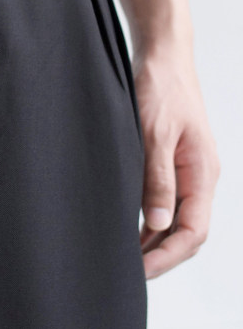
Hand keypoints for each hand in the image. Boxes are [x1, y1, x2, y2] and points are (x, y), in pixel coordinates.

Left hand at [135, 44, 220, 278]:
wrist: (163, 56)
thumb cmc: (160, 88)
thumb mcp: (153, 133)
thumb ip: (157, 179)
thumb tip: (156, 223)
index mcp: (203, 173)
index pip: (193, 231)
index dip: (167, 255)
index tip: (140, 270)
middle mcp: (200, 176)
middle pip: (187, 230)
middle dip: (161, 254)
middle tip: (128, 272)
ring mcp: (188, 169)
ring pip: (176, 217)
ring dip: (154, 238)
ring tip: (125, 255)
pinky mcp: (173, 159)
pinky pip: (167, 198)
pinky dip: (150, 216)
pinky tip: (129, 224)